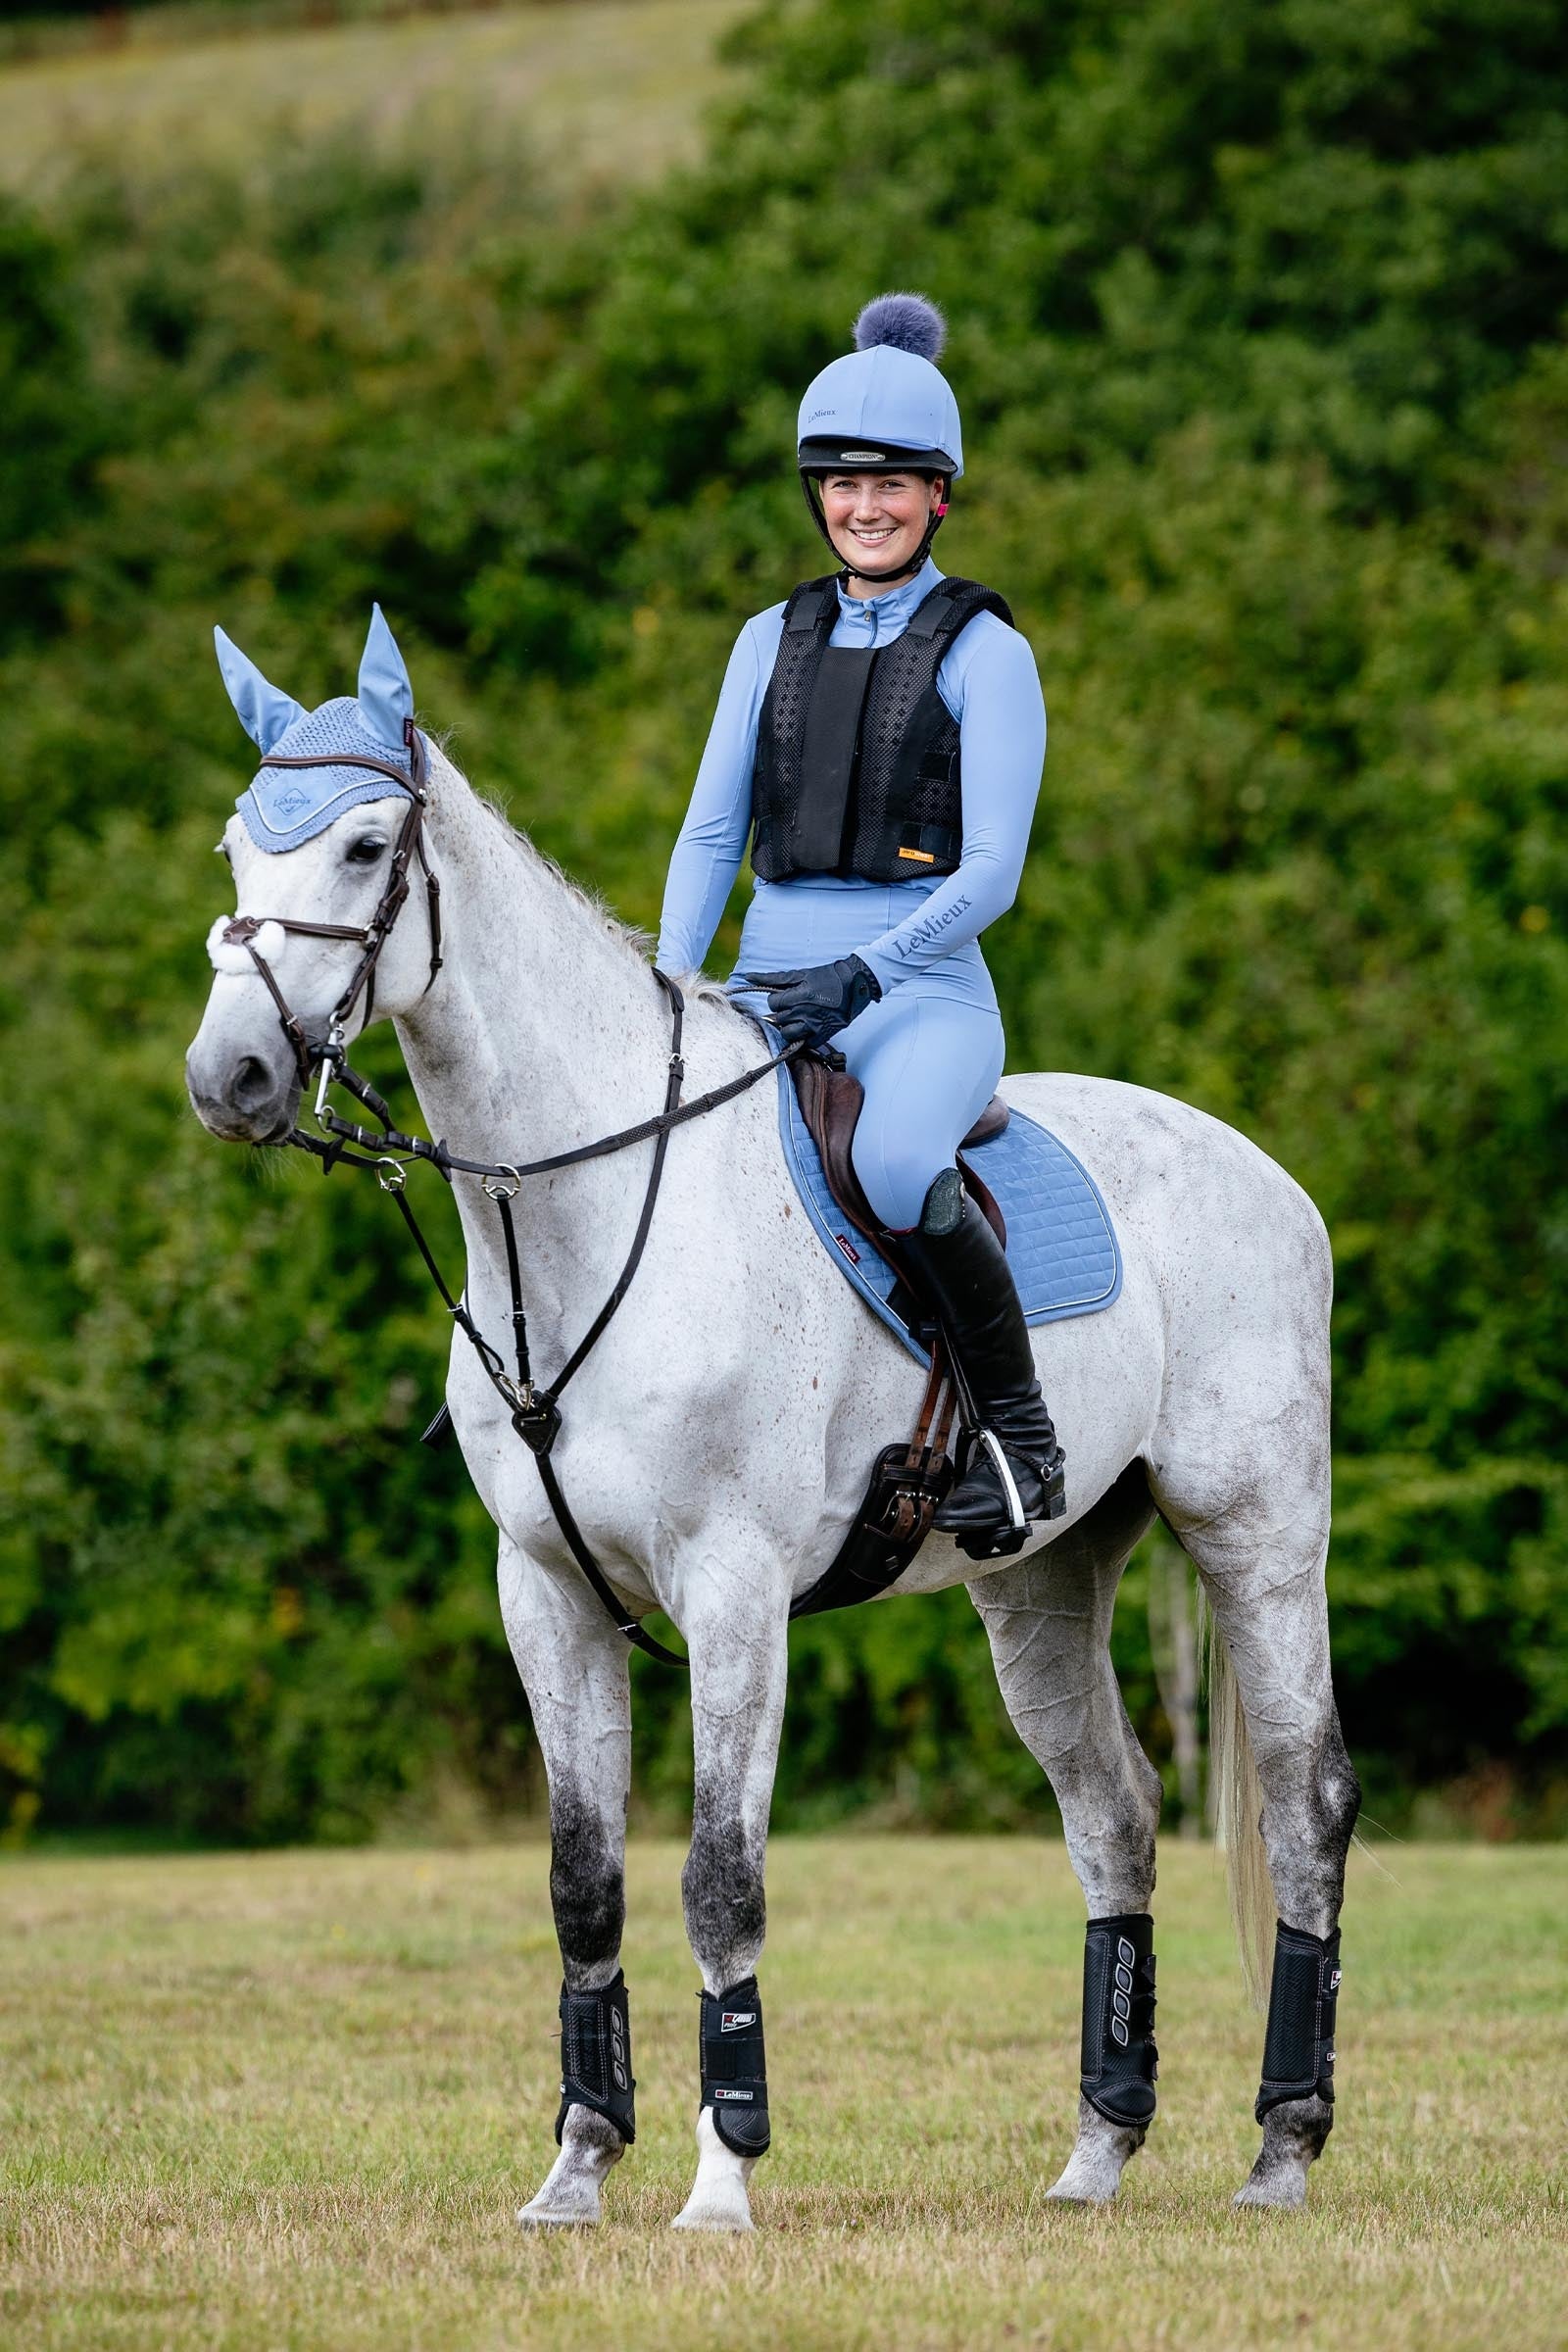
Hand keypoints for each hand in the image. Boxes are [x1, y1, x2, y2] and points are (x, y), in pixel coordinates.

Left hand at [744, 954, 881, 1045]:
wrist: (855, 985)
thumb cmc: (827, 977)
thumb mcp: (801, 974)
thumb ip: (773, 978)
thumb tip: (748, 977)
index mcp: (800, 995)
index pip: (773, 1004)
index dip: (776, 1000)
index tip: (785, 997)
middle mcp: (806, 1013)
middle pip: (778, 1019)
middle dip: (782, 1013)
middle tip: (793, 1006)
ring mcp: (814, 1026)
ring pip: (787, 1034)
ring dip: (788, 1026)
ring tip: (797, 1018)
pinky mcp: (822, 1036)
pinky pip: (802, 1043)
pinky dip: (801, 1037)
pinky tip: (806, 1027)